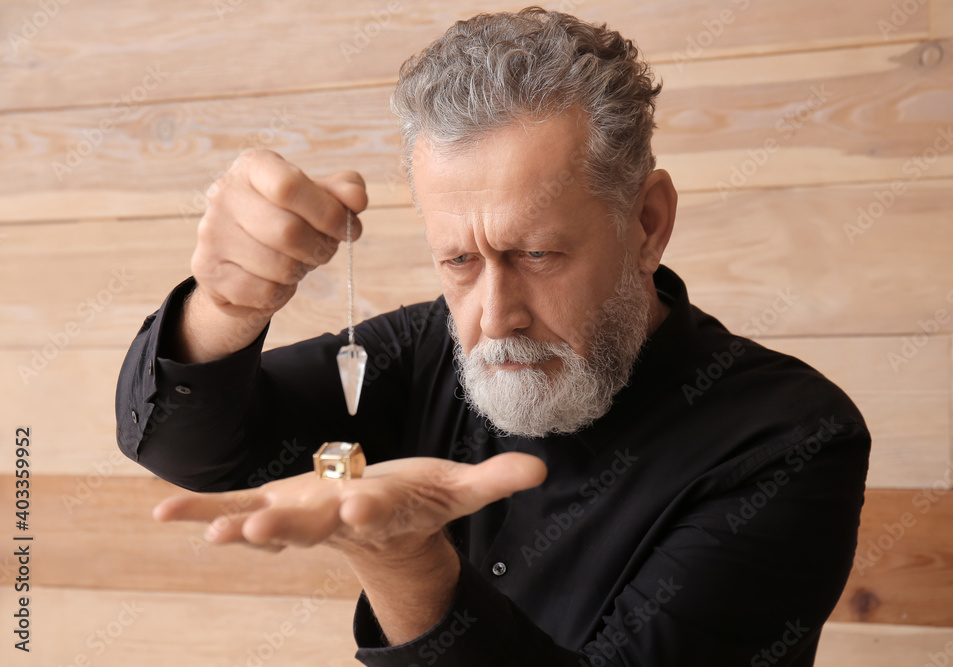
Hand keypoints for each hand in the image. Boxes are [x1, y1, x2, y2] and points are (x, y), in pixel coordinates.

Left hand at [154, 452, 546, 643]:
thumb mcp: (460, 490)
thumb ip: (494, 481)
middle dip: (288, 526)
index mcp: (381, 509)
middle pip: (312, 525)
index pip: (375, 510)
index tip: (359, 506)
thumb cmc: (421, 504)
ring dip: (237, 524)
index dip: (367, 508)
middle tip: (261, 528)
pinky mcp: (279, 503)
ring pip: (269, 520)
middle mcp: (336, 518)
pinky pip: (237, 504)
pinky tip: (164, 511)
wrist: (384, 536)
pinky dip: (203, 509)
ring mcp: (302, 514)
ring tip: (207, 530)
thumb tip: (541, 469)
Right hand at [191, 148, 367, 322]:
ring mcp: (212, 233)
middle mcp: (224, 194)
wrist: (241, 258)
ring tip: (297, 262)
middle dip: (319, 248)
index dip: (326, 212)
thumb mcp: (317, 199)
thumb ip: (343, 192)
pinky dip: (281, 292)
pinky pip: (263, 291)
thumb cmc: (287, 219)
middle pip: (288, 231)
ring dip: (301, 271)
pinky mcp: (208, 271)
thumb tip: (356, 198)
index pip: (289, 186)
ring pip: (278, 266)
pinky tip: (276, 280)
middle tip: (324, 250)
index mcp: (253, 166)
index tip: (345, 228)